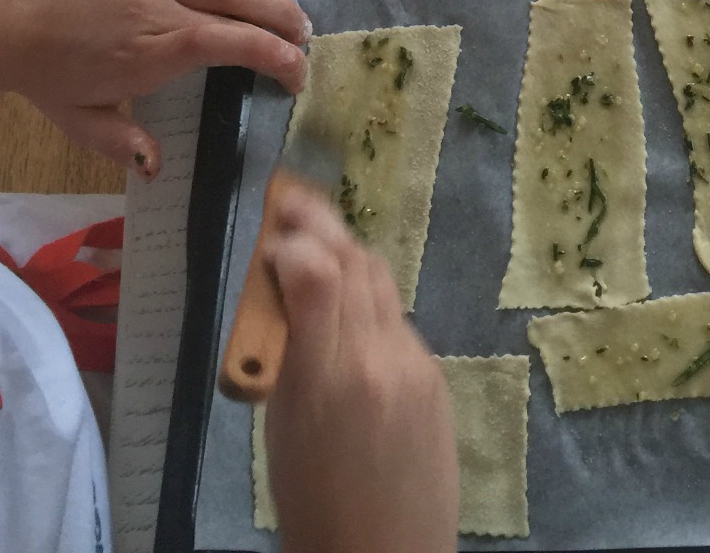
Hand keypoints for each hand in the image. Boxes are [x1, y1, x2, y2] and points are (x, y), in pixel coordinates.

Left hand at [0, 0, 307, 177]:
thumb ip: (123, 143)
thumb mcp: (81, 122)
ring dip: (270, 0)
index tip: (294, 78)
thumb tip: (158, 166)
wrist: (9, 26)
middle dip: (281, 33)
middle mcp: (159, 11)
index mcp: (149, 54)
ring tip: (300, 20)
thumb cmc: (47, 80)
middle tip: (306, 55)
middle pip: (236, 14)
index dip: (269, 56)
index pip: (226, 47)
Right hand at [263, 179, 456, 552]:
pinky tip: (349, 308)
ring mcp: (416, 364)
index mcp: (330, 378)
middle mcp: (381, 358)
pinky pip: (398, 321)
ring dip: (348, 255)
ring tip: (317, 237)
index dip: (296, 239)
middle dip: (322, 227)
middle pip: (356, 263)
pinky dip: (369, 303)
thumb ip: (288, 353)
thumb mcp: (282, 429)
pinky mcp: (437, 376)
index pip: (318, 274)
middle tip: (293, 203)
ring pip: (381, 284)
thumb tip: (287, 286)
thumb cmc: (312, 506)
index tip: (273, 230)